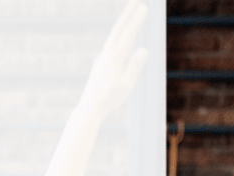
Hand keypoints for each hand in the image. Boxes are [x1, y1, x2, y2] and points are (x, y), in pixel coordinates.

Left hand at [79, 1, 149, 119]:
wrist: (90, 107)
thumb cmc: (110, 99)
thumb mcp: (126, 85)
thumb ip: (134, 66)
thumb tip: (144, 49)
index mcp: (115, 59)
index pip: (128, 36)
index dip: (136, 21)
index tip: (144, 8)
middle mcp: (107, 55)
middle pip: (118, 30)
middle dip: (128, 14)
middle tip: (136, 1)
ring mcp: (102, 58)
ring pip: (114, 36)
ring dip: (123, 24)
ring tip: (130, 13)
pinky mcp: (100, 63)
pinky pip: (111, 45)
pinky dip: (118, 36)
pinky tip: (121, 36)